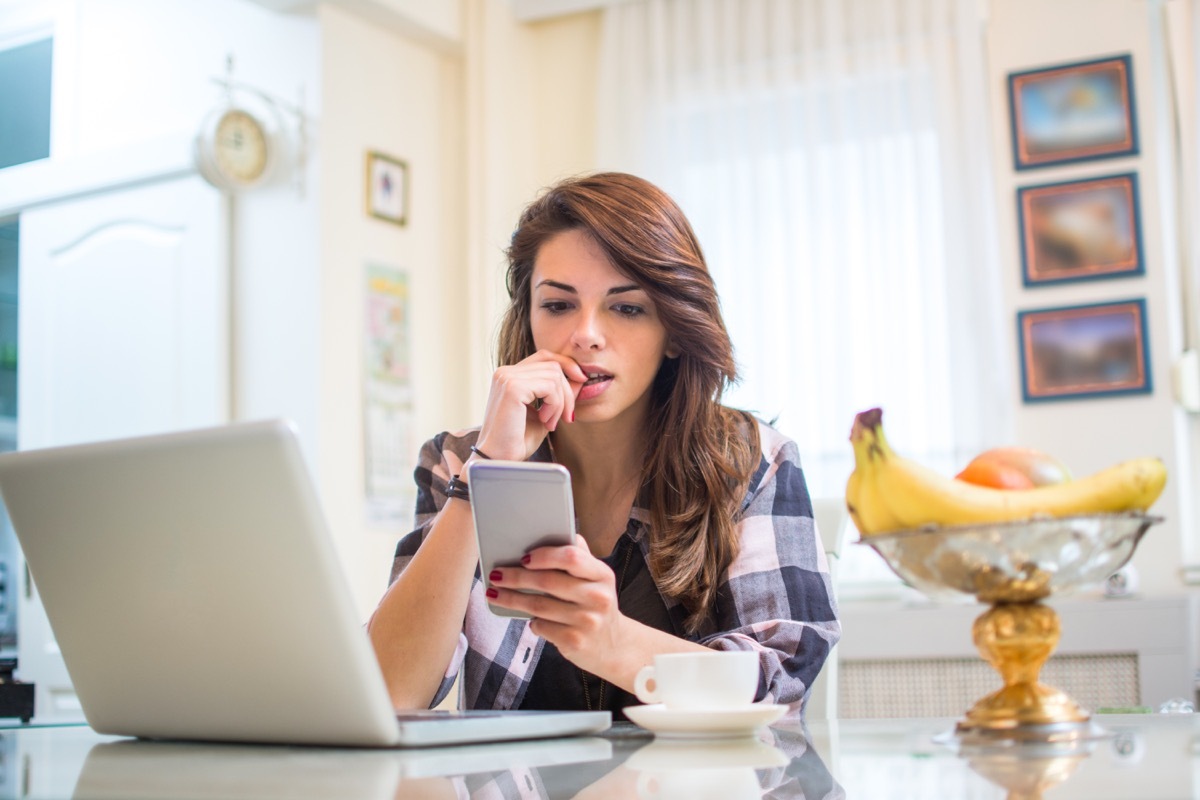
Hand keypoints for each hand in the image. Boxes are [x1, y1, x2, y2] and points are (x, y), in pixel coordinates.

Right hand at [476, 351, 587, 460]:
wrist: (500, 460)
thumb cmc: (518, 441)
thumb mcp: (545, 413)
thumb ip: (559, 395)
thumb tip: (580, 377)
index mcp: (509, 375)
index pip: (544, 357)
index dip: (566, 364)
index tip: (581, 380)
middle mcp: (506, 372)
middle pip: (553, 365)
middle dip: (567, 391)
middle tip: (567, 418)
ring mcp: (507, 377)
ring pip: (554, 376)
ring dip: (560, 403)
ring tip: (550, 423)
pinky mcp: (513, 387)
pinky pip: (549, 387)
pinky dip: (554, 405)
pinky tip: (544, 421)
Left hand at [485, 540, 625, 675]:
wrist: (613, 645)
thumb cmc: (595, 603)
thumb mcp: (595, 579)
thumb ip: (579, 556)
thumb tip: (552, 533)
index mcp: (602, 575)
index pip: (571, 557)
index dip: (544, 555)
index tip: (523, 557)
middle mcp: (597, 597)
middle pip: (548, 581)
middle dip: (516, 577)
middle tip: (496, 574)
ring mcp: (587, 621)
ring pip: (539, 606)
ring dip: (511, 599)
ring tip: (494, 594)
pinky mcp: (575, 642)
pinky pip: (541, 626)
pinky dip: (531, 621)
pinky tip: (528, 618)